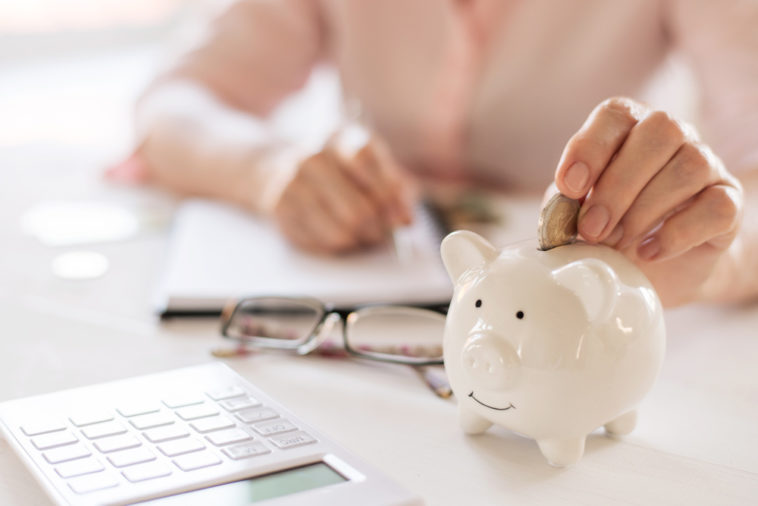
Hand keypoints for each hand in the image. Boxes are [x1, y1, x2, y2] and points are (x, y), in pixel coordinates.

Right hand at [270, 124, 413, 253]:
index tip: (403, 219)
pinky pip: (320, 242)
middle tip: (384, 236)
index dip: (388, 194)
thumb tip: (405, 220)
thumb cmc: (339, 172)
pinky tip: (339, 236)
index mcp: (342, 137)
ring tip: (363, 237)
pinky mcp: (280, 206)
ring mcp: (294, 181)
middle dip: (377, 229)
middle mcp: (315, 155)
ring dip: (359, 241)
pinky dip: (337, 245)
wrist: (280, 170)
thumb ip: (394, 189)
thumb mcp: (370, 168)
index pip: (365, 161)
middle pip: (356, 208)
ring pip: (340, 230)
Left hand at [553, 97, 742, 305]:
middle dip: (617, 186)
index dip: (590, 147)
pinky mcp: (729, 203)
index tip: (569, 187)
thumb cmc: (608, 231)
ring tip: (617, 244)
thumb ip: (564, 205)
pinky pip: (716, 206)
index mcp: (630, 128)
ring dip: (644, 211)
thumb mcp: (576, 215)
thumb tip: (559, 209)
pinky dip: (677, 232)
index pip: (617, 113)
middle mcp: (674, 136)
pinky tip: (648, 251)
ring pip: (690, 166)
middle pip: (660, 132)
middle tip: (591, 230)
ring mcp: (707, 166)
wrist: (655, 270)